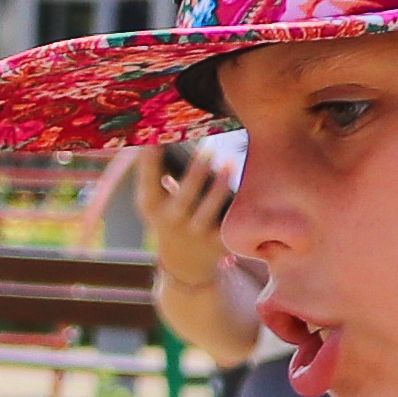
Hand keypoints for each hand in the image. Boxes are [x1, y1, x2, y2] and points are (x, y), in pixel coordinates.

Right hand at [135, 140, 230, 267]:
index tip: (158, 137)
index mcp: (151, 205)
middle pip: (184, 196)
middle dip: (196, 173)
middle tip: (209, 148)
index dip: (151, 159)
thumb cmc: (170, 216)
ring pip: (208, 211)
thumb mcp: (155, 200)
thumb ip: (156, 173)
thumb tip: (162, 134)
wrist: (184, 262)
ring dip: (219, 188)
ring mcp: (194, 234)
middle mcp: (170, 221)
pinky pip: (229, 226)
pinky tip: (249, 192)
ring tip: (231, 163)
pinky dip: (237, 210)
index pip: (148, 179)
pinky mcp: (217, 244)